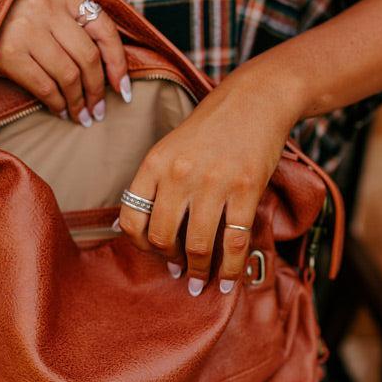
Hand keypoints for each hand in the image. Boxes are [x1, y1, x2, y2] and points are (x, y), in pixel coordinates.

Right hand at [0, 0, 131, 125]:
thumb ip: (73, 28)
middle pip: (88, 57)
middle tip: (98, 110)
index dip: (118, 62)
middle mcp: (44, 3)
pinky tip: (61, 111)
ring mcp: (26, 26)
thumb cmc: (9, 23)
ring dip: (78, 102)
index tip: (123, 89)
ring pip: (69, 75)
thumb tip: (112, 71)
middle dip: (98, 90)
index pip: (103, 27)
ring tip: (82, 116)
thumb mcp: (44, 11)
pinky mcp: (9, 51)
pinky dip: (57, 104)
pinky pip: (45, 86)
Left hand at [117, 70, 302, 294]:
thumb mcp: (169, 148)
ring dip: (199, 271)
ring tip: (200, 282)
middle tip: (178, 269)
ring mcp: (214, 183)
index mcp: (154, 164)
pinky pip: (235, 242)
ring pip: (198, 246)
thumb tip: (126, 227)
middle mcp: (180, 174)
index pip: (131, 218)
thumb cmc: (210, 128)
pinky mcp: (245, 190)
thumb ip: (152, 184)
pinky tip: (228, 281)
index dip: (139, 244)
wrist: (254, 100)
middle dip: (170, 260)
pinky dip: (231, 269)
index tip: (152, 251)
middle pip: (163, 237)